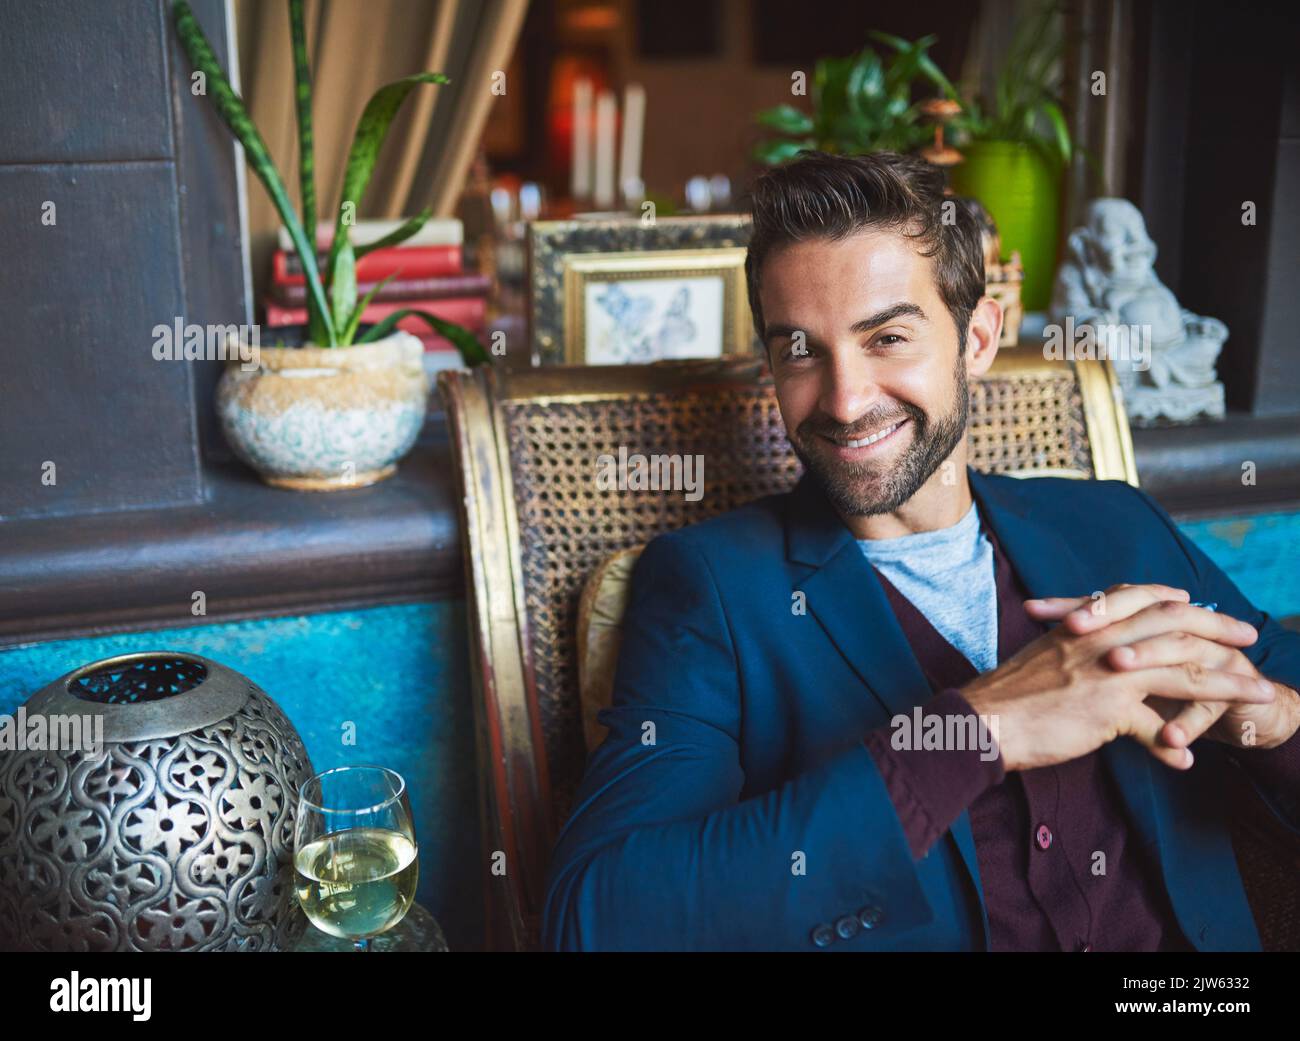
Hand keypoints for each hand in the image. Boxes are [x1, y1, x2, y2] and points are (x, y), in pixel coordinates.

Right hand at [961, 583, 1274, 771]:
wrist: (983, 719)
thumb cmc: (1006, 692)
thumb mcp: (1044, 655)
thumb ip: (1075, 648)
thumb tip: (1093, 651)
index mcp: (1084, 623)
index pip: (1140, 598)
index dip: (1176, 601)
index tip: (1201, 606)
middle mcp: (1101, 639)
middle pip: (1175, 626)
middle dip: (1219, 630)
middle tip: (1249, 637)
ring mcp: (1108, 673)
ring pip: (1184, 671)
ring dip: (1228, 684)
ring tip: (1257, 694)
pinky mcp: (1109, 709)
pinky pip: (1157, 728)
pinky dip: (1173, 747)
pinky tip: (1185, 761)